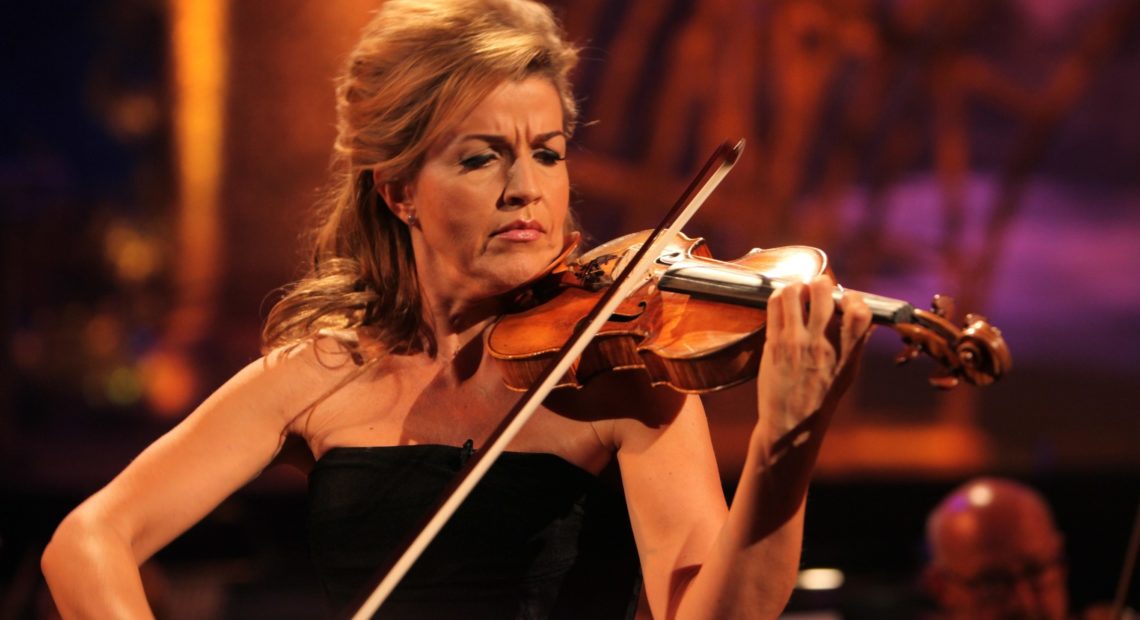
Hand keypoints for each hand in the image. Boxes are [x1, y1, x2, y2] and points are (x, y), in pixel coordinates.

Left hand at [755, 275, 871, 442]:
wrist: (791, 421)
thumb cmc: (822, 396)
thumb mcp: (849, 372)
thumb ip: (856, 343)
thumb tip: (865, 315)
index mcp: (846, 353)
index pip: (859, 311)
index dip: (853, 297)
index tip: (846, 299)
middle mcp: (821, 344)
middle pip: (822, 292)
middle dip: (821, 282)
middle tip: (818, 288)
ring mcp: (794, 342)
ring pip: (792, 292)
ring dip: (797, 286)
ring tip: (798, 294)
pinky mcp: (773, 343)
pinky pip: (774, 305)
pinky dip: (779, 296)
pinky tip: (783, 303)